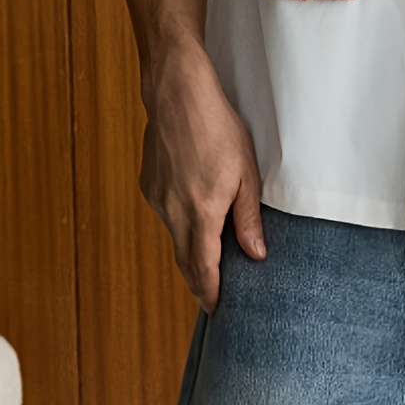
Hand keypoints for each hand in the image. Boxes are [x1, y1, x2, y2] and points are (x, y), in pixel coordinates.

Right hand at [139, 40, 266, 315]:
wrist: (177, 94)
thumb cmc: (217, 127)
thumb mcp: (246, 172)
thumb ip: (248, 217)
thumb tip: (256, 254)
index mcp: (201, 212)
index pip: (203, 268)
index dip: (209, 292)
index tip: (216, 309)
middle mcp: (173, 212)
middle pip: (184, 260)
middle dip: (199, 280)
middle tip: (213, 295)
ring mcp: (157, 199)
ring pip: (174, 236)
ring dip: (190, 248)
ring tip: (211, 253)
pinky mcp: (149, 184)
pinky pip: (166, 214)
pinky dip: (180, 221)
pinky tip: (195, 208)